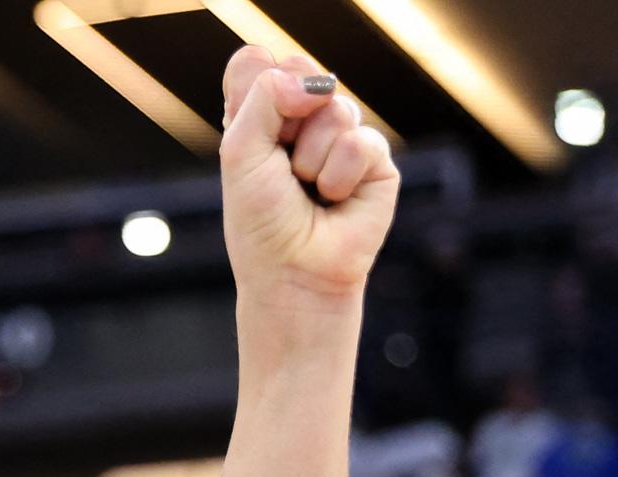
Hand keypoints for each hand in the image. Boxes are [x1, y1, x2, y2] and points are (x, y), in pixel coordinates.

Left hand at [216, 47, 399, 311]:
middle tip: (281, 164)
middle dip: (287, 119)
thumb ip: (264, 97)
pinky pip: (360, 140)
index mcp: (261, 116)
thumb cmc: (261, 222)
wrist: (294, 273)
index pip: (258, 63)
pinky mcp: (376, 161)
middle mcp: (302, 120)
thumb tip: (318, 81)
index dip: (258, 84)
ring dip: (311, 157)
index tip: (254, 130)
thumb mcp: (241, 153)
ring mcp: (341, 137)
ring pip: (335, 107)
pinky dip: (339, 175)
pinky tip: (334, 201)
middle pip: (301, 70)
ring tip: (308, 190)